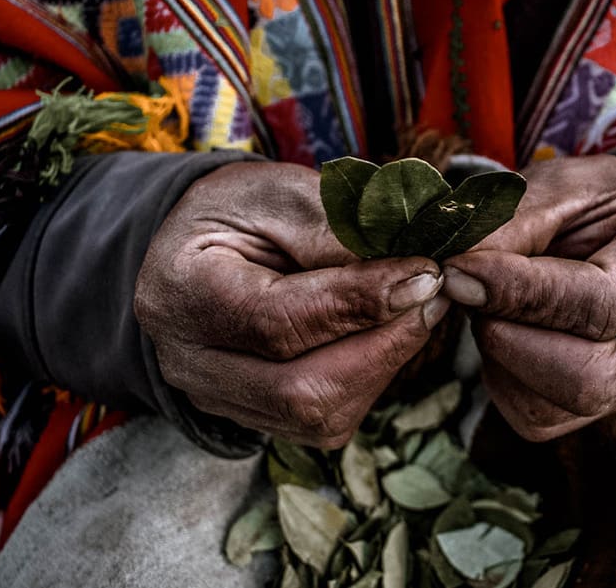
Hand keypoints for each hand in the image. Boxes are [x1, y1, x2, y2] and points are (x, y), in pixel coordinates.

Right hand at [135, 161, 449, 447]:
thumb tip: (414, 270)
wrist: (199, 244)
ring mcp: (218, 399)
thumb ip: (338, 232)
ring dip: (384, 362)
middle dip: (383, 345)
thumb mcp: (280, 194)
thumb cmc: (238, 210)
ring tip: (417, 306)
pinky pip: (325, 421)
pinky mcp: (254, 418)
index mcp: (181, 293)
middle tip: (434, 293)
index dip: (360, 303)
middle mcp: (190, 363)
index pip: (278, 320)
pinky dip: (370, 378)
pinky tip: (387, 332)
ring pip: (319, 415)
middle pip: (300, 390)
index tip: (425, 274)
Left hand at [442, 155, 615, 440]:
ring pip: (554, 408)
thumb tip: (454, 276)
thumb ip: (513, 225)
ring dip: (499, 357)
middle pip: (588, 381)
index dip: (520, 294)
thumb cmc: (604, 201)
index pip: (600, 304)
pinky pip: (537, 417)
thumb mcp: (564, 184)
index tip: (458, 272)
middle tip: (471, 289)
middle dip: (508, 340)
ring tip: (494, 302)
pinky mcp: (602, 406)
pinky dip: (502, 376)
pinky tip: (507, 330)